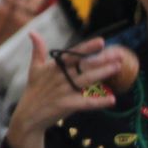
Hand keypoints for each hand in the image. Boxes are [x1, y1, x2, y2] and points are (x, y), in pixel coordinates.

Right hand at [4, 34, 119, 147]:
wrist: (28, 115)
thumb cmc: (34, 89)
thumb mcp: (34, 68)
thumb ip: (38, 50)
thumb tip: (33, 32)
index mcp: (54, 67)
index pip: (73, 54)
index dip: (87, 47)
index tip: (101, 41)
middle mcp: (60, 77)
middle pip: (84, 66)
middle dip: (102, 60)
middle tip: (118, 55)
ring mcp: (64, 91)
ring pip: (87, 80)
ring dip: (103, 74)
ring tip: (118, 67)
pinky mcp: (67, 105)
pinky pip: (86, 103)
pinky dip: (98, 102)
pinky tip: (112, 99)